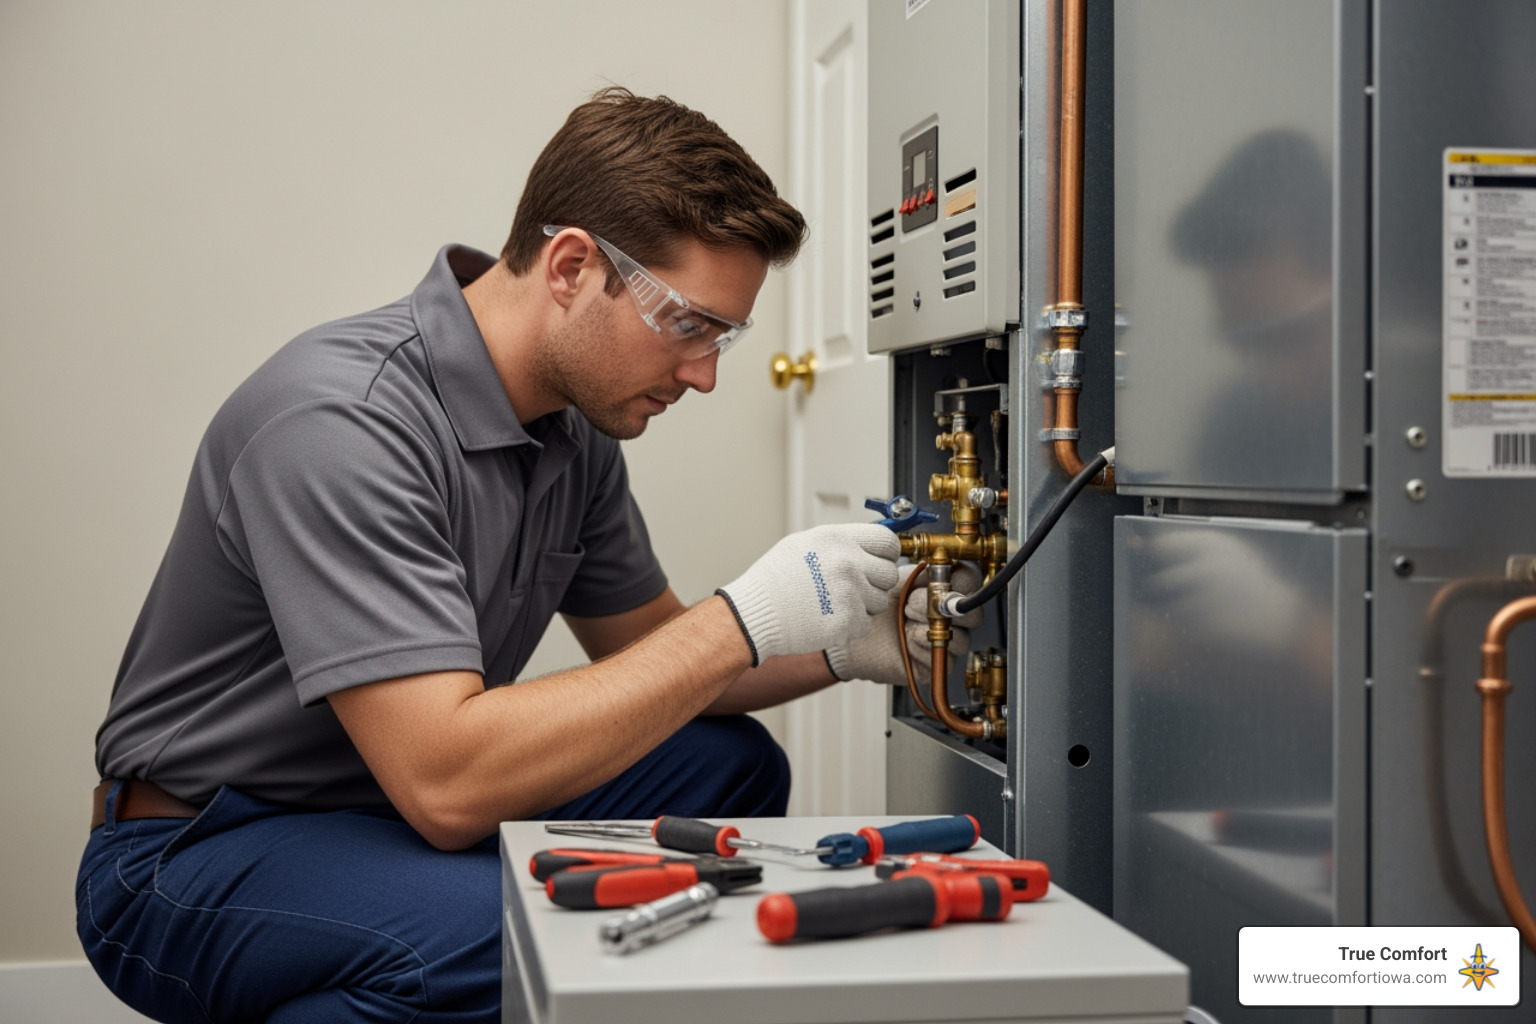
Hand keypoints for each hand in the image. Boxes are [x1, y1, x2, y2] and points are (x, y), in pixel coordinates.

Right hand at [716, 525, 900, 665]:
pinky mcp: (848, 622)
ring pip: (879, 601)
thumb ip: (841, 543)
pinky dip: (850, 626)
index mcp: (838, 539)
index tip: (878, 562)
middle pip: (888, 573)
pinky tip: (828, 618)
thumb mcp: (805, 544)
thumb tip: (869, 546)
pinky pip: (865, 624)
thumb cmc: (775, 580)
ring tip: (833, 603)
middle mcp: (848, 563)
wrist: (754, 613)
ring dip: (863, 605)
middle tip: (851, 588)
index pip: (887, 541)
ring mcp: (850, 593)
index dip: (885, 554)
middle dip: (874, 582)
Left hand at [825, 562, 984, 685]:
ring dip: (928, 628)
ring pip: (961, 639)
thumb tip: (946, 568)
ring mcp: (948, 641)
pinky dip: (920, 647)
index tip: (940, 581)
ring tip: (905, 621)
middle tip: (911, 603)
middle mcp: (952, 617)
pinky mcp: (937, 664)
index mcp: (947, 589)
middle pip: (973, 615)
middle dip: (941, 607)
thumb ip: (925, 572)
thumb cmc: (876, 604)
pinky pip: (944, 657)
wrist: (855, 633)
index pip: (972, 582)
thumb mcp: (899, 579)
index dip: (961, 582)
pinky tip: (905, 641)